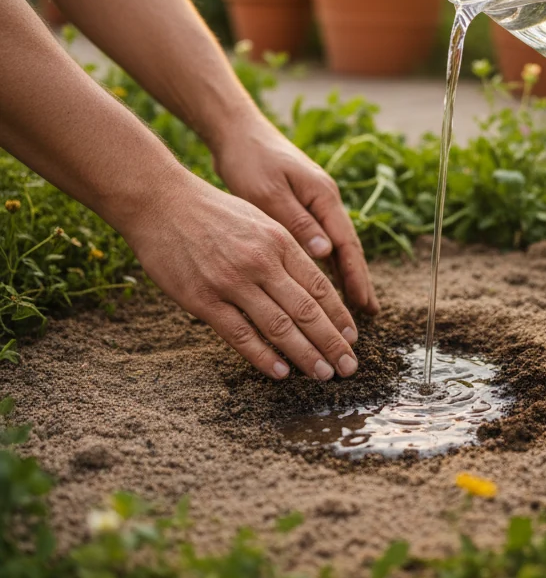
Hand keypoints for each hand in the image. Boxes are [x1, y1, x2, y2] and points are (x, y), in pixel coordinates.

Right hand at [125, 167, 362, 380]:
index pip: (320, 286)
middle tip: (349, 368)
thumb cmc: (211, 211)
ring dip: (306, 355)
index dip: (340, 316)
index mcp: (279, 241)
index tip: (354, 337)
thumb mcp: (259, 219)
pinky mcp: (203, 299)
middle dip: (333, 343)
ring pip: (279, 326)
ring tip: (324, 375)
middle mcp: (261, 262)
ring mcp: (232, 282)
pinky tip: (282, 373)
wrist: (160, 202)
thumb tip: (311, 281)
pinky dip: (264, 357)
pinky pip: (240, 334)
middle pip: (307, 310)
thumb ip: (286, 249)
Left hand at [211, 113, 378, 314]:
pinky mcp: (299, 205)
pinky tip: (324, 283)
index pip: (346, 244)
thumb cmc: (250, 159)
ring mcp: (313, 203)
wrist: (236, 131)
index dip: (356, 277)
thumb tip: (326, 254)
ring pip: (335, 246)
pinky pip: (319, 240)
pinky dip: (326, 263)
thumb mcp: (269, 192)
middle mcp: (324, 200)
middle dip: (358, 282)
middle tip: (367, 317)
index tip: (363, 305)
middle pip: (347, 248)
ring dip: (344, 276)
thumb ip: (297, 223)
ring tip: (352, 307)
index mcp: (322, 196)